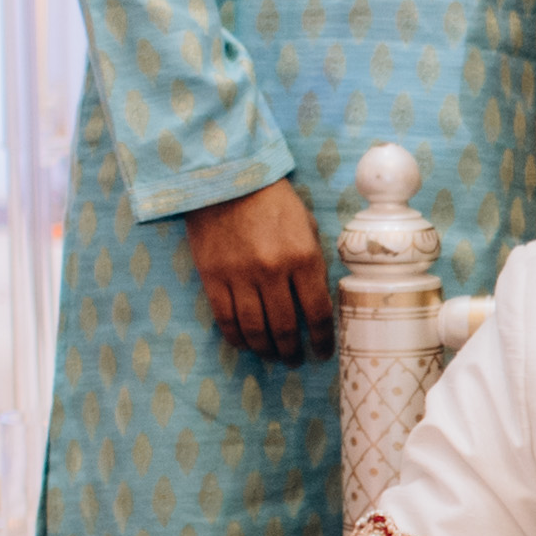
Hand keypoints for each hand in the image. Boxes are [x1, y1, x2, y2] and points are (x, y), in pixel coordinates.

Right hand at [187, 178, 327, 361]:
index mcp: (303, 257)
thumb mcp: (306, 224)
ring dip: (265, 350)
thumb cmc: (272, 199)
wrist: (225, 176)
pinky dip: (237, 337)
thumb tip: (318, 298)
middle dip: (292, 350)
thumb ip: (312, 260)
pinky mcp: (212, 277)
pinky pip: (225, 319)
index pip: (317, 312)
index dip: (321, 339)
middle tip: (295, 358)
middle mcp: (272, 271)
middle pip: (284, 327)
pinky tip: (245, 343)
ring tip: (272, 356)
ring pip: (254, 329)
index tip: (322, 351)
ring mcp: (240, 276)